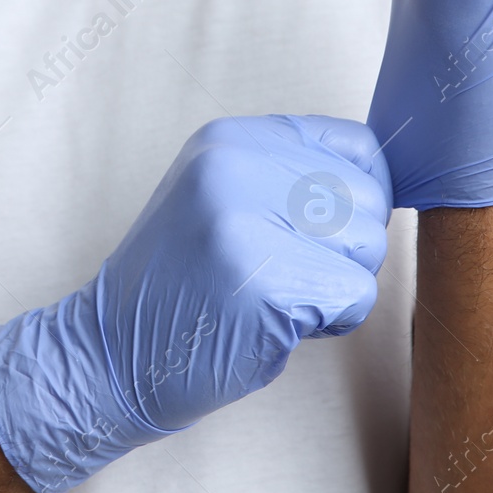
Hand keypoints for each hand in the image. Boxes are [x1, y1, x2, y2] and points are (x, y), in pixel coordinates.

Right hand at [0, 115, 389, 492]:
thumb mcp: (218, 196)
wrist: (111, 353)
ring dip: (339, 284)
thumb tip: (381, 180)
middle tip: (291, 273)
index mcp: (229, 139)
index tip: (323, 230)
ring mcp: (247, 221)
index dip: (358, 195)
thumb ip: (287, 175)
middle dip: (348, 247)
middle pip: (367, 197)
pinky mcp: (265, 281)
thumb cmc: (181, 283)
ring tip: (279, 295)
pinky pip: (355, 294)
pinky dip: (334, 321)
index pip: (354, 144)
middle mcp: (236, 166)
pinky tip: (281, 323)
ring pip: (367, 246)